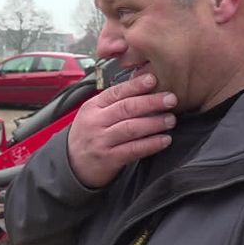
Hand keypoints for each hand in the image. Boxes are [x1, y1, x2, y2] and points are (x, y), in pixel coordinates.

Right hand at [67, 73, 176, 188]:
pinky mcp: (109, 159)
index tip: (153, 79)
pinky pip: (134, 149)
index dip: (136, 85)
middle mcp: (95, 122)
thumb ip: (113, 104)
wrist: (72, 165)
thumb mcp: (93, 115)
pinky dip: (151, 144)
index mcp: (92, 107)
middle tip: (171, 99)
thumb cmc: (88, 136)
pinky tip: (165, 140)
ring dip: (155, 123)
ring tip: (170, 119)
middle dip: (151, 102)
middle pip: (126, 108)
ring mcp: (101, 141)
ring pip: (132, 128)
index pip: (116, 92)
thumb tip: (143, 89)